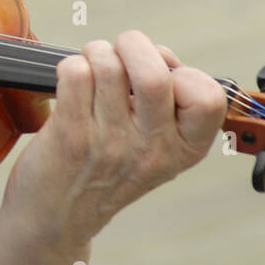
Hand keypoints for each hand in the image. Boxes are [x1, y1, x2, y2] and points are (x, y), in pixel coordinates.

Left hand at [3, 30, 226, 248]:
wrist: (55, 219)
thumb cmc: (104, 173)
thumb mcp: (155, 152)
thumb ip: (167, 107)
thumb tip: (157, 54)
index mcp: (183, 150)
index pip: (209, 97)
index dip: (182, 70)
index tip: (160, 73)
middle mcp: (151, 149)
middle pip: (153, 74)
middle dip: (133, 46)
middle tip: (119, 54)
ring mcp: (110, 143)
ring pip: (107, 65)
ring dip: (95, 53)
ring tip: (90, 68)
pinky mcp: (70, 135)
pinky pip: (74, 73)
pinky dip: (70, 65)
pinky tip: (70, 84)